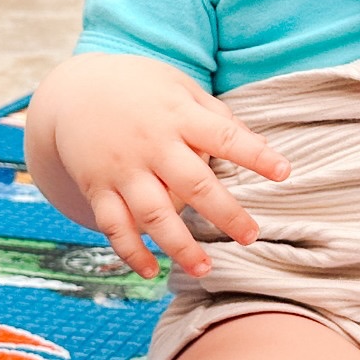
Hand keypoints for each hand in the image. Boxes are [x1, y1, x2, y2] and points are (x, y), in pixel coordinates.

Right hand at [34, 55, 288, 278]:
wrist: (75, 89)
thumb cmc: (142, 89)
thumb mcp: (180, 87)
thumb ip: (216, 116)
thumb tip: (258, 144)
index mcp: (178, 117)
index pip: (224, 136)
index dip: (256, 154)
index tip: (285, 172)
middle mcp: (152, 145)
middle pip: (194, 185)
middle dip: (225, 214)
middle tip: (251, 235)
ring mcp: (123, 169)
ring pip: (154, 215)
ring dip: (180, 246)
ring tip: (205, 269)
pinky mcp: (98, 187)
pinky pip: (114, 225)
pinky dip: (131, 251)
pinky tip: (152, 271)